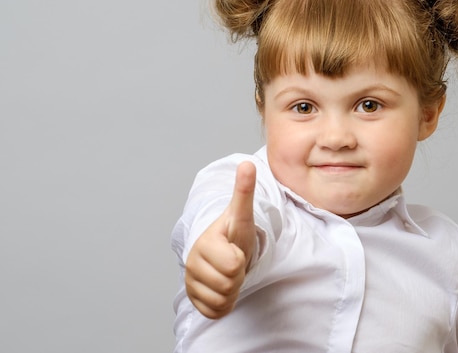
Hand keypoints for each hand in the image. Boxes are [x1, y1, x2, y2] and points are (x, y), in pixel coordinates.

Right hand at [185, 161, 256, 318]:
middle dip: (238, 275)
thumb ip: (244, 191)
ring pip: (224, 299)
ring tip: (229, 273)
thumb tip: (248, 164)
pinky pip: (216, 311)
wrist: (221, 251)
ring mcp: (190, 284)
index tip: (234, 249)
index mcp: (204, 244)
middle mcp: (192, 265)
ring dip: (233, 289)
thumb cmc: (233, 234)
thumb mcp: (241, 214)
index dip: (240, 260)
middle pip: (230, 284)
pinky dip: (225, 303)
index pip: (233, 265)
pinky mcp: (194, 301)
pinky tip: (222, 287)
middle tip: (234, 262)